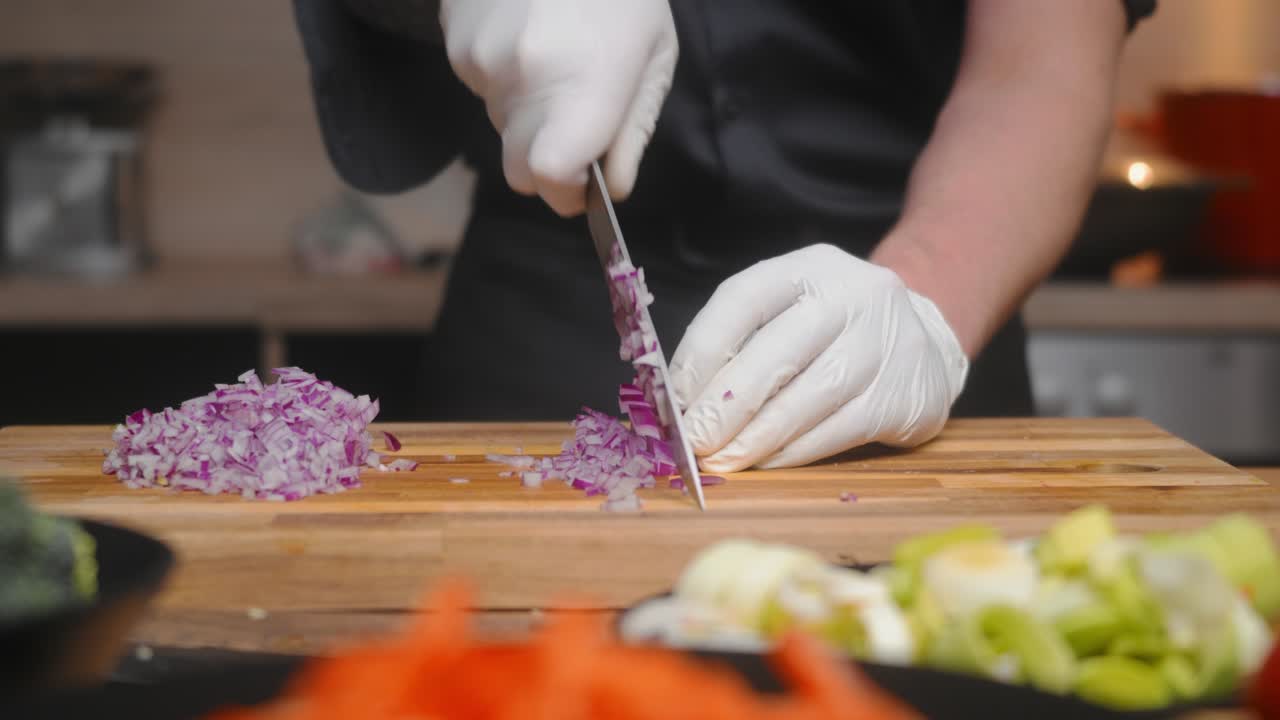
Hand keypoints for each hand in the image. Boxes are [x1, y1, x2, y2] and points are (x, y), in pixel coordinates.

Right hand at [440, 0, 676, 215]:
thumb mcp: (652, 59)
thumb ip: (631, 131)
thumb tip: (611, 190)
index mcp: (585, 84)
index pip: (549, 176)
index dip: (565, 193)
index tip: (583, 186)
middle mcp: (525, 78)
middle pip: (520, 168)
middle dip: (548, 161)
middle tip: (576, 118)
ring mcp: (483, 59)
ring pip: (501, 124)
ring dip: (527, 110)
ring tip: (556, 54)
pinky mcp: (456, 42)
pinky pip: (480, 86)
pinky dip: (504, 75)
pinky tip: (529, 33)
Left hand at [670, 244, 969, 471]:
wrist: (927, 343)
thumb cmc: (833, 333)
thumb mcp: (791, 312)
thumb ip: (741, 344)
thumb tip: (682, 403)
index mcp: (810, 267)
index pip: (744, 299)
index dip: (703, 350)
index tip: (676, 397)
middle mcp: (853, 296)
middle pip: (778, 351)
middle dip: (727, 403)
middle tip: (694, 441)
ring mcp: (886, 343)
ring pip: (811, 395)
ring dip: (758, 436)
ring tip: (723, 460)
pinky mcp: (904, 394)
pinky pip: (841, 428)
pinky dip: (797, 451)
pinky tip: (766, 463)